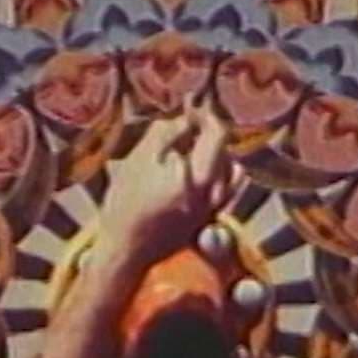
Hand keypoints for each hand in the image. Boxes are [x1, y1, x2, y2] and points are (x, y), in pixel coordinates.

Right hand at [98, 97, 229, 263]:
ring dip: (216, 152)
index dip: (204, 114)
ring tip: (193, 146)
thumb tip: (184, 119)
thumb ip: (164, 134)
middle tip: (187, 121)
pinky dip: (218, 173)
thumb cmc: (126, 204)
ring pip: (231, 170)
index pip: (216, 132)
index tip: (187, 107)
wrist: (126, 250)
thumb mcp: (139, 160)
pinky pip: (225, 188)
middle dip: (208, 130)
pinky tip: (196, 171)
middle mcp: (215, 192)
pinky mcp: (207, 219)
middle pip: (225, 149)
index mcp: (199, 175)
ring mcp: (214, 208)